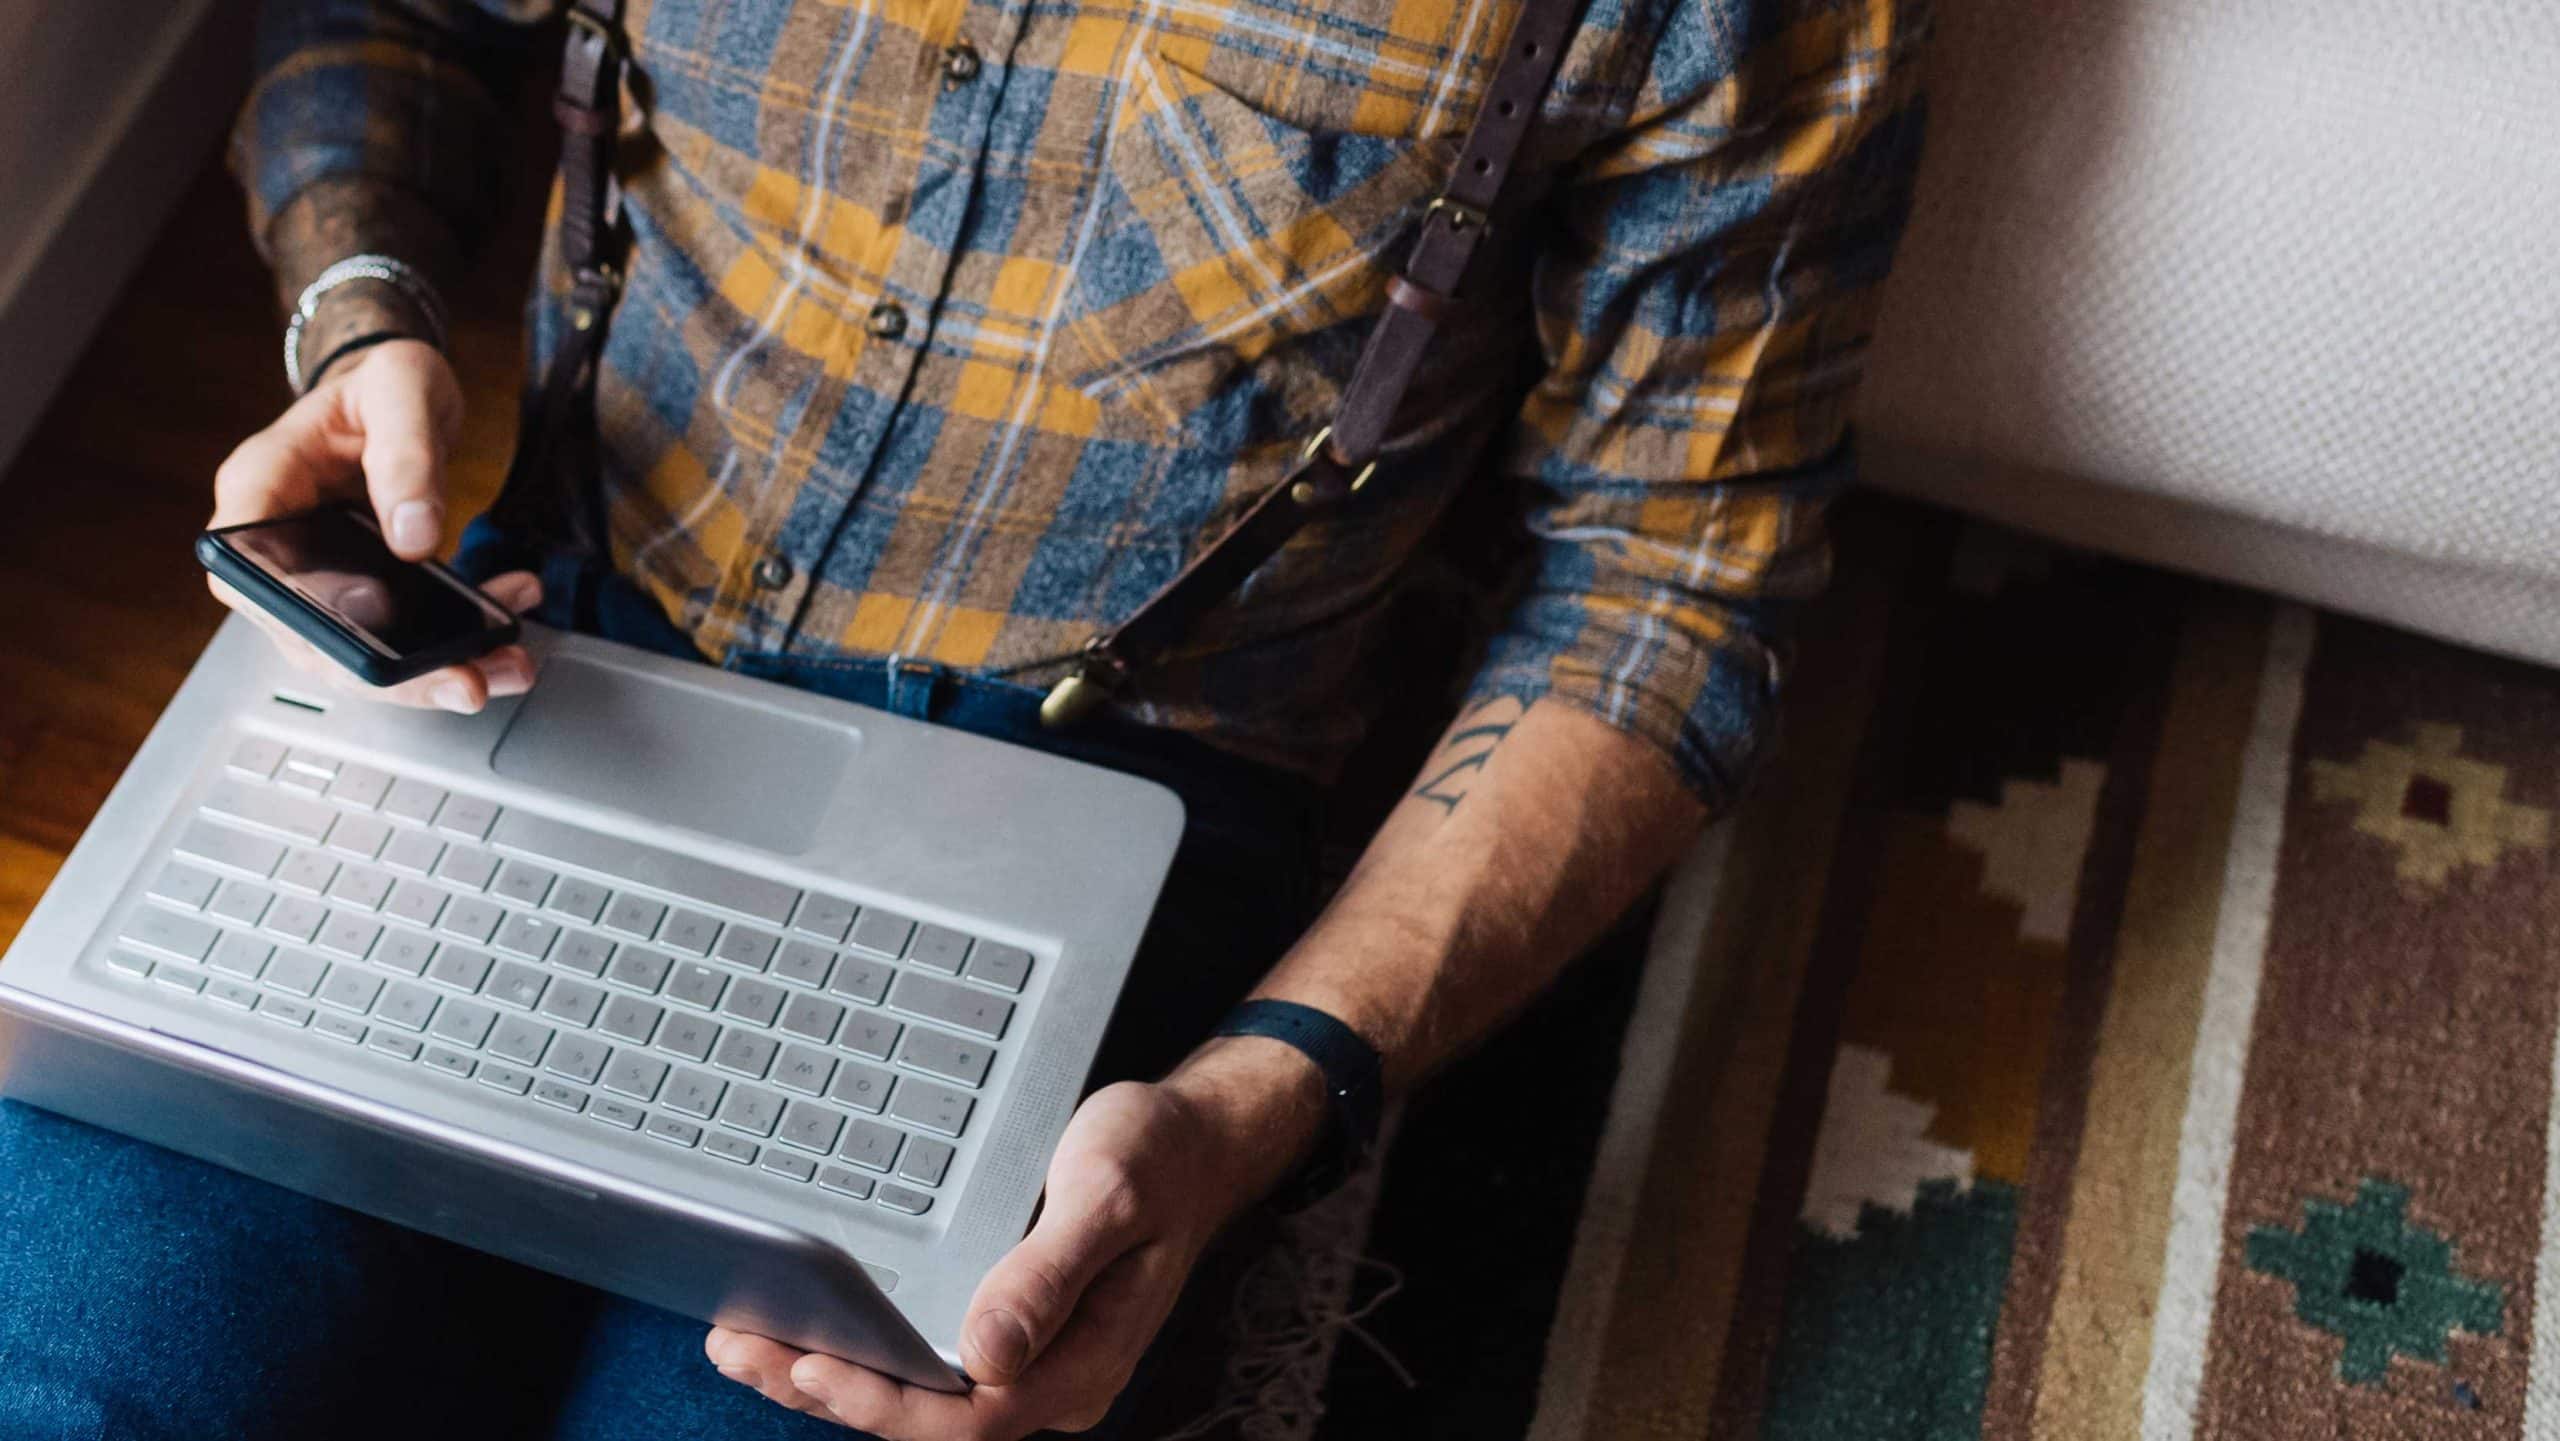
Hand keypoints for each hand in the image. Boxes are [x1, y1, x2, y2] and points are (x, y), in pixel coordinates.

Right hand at [208, 338, 539, 711]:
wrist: (403, 384)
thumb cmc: (383, 378)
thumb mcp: (402, 389)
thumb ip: (407, 455)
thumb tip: (414, 536)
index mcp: (261, 487)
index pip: (244, 573)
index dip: (296, 621)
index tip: (366, 642)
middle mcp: (280, 541)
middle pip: (312, 635)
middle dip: (392, 673)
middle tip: (464, 684)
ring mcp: (323, 570)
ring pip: (364, 645)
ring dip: (436, 668)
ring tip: (505, 666)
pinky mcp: (369, 585)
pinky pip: (406, 627)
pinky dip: (462, 632)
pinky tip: (509, 611)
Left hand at [708, 1040, 1326, 1438]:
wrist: (1199, 1140)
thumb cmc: (1160, 1159)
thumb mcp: (1108, 1199)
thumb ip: (1048, 1276)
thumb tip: (987, 1356)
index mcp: (1081, 1363)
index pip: (967, 1417)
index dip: (882, 1400)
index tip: (811, 1361)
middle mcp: (1050, 1377)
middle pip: (927, 1418)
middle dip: (829, 1391)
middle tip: (743, 1349)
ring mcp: (1029, 1361)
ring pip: (917, 1397)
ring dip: (828, 1379)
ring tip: (742, 1347)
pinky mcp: (1008, 1334)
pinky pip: (926, 1365)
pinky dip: (861, 1352)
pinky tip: (805, 1330)